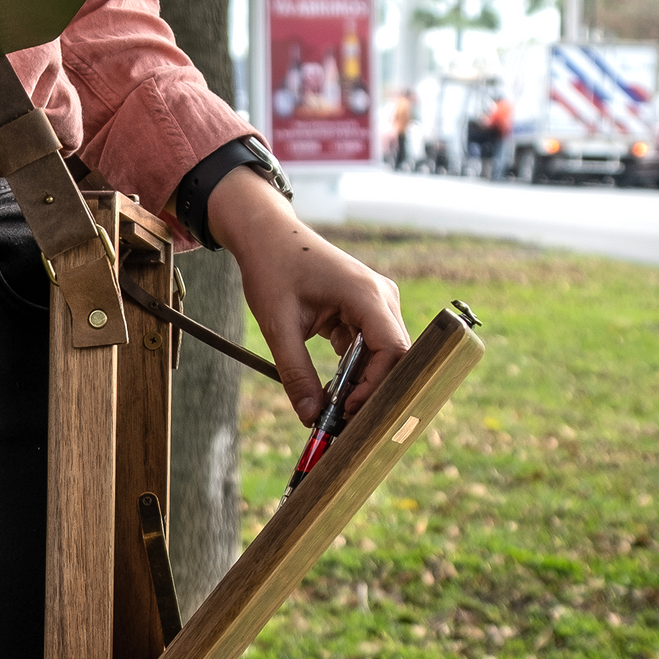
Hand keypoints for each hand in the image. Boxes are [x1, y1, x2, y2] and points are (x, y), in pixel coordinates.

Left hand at [206, 168, 407, 424]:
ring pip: (382, 356)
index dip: (376, 387)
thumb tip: (310, 419)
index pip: (392, 351)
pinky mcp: (364, 309)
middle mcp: (381, 297)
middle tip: (343, 424)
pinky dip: (354, 371)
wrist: (266, 234)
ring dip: (362, 384)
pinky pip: (368, 347)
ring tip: (336, 412)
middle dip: (371, 392)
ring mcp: (376, 302)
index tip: (347, 412)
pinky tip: (335, 391)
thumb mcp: (278, 324)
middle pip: (393, 357)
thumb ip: (296, 373)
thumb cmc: (271, 268)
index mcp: (366, 294)